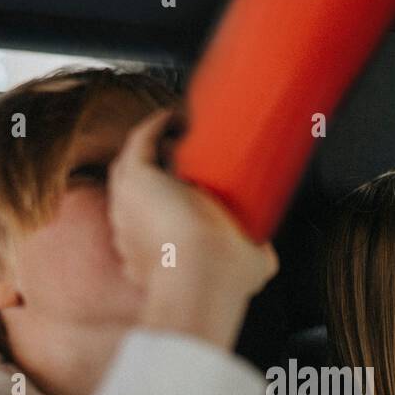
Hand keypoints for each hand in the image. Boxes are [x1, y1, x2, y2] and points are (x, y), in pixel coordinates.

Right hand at [107, 106, 278, 348]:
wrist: (203, 276)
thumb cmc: (222, 280)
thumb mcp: (246, 266)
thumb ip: (254, 254)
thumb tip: (265, 250)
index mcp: (156, 247)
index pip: (159, 214)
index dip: (177, 194)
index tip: (201, 179)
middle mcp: (136, 225)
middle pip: (147, 185)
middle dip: (169, 168)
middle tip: (199, 153)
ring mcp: (129, 201)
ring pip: (138, 162)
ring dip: (160, 143)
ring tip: (189, 131)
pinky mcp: (133, 176)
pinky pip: (140, 138)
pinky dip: (158, 123)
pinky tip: (179, 115)